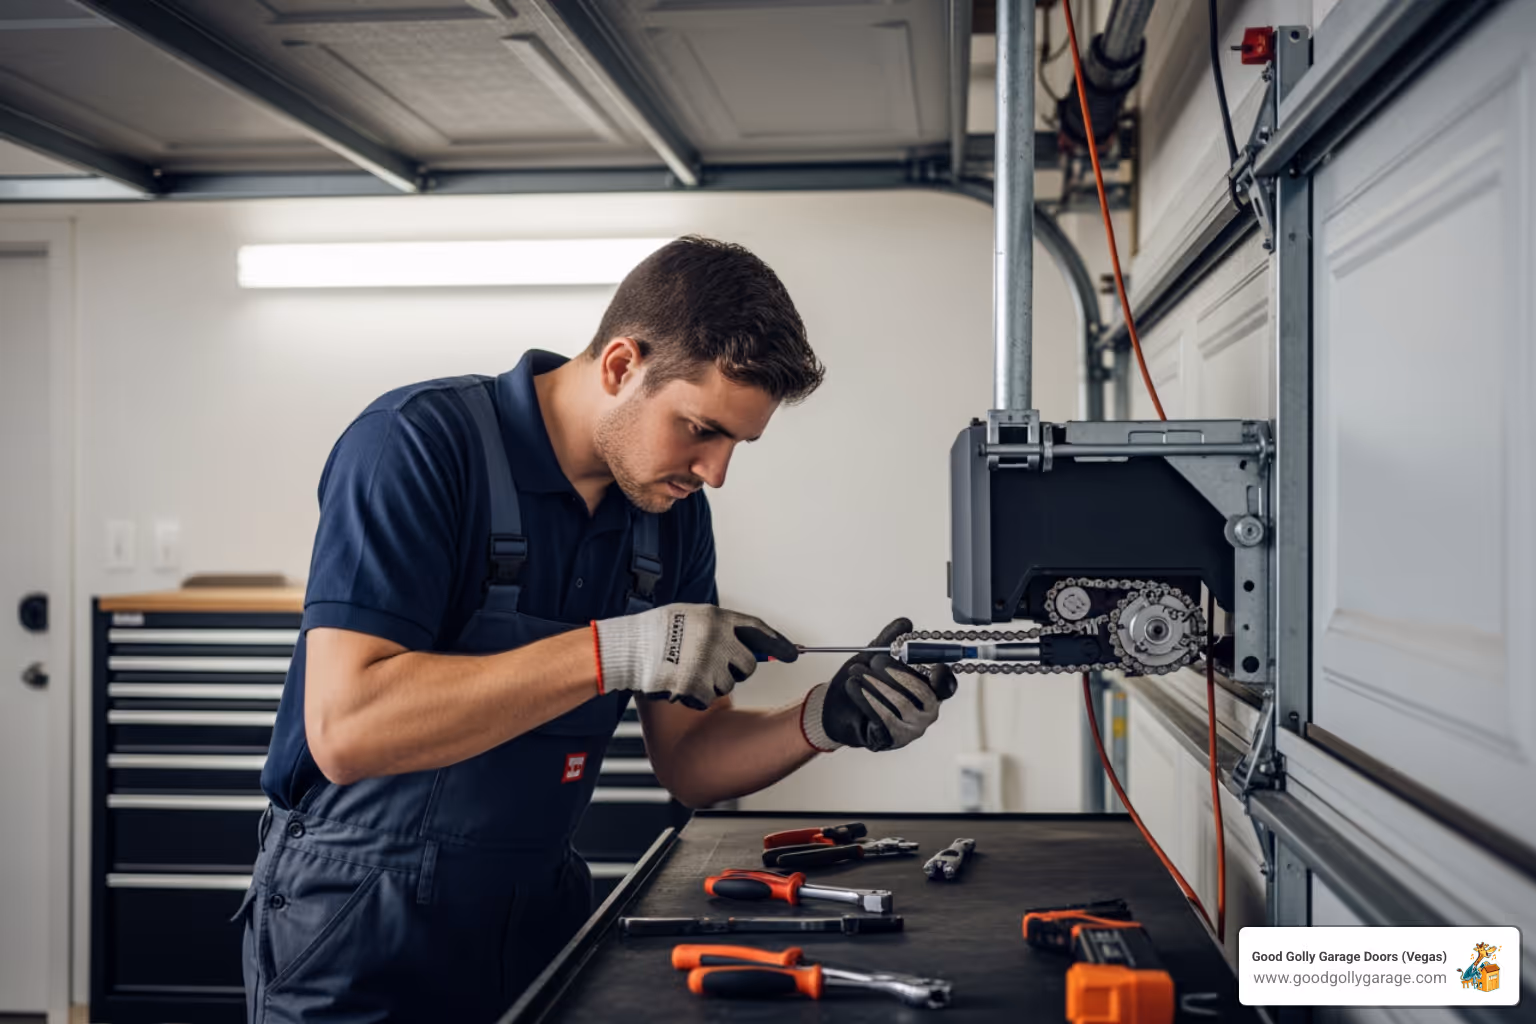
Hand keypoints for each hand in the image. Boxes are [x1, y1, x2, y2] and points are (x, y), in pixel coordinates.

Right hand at [593, 603, 796, 710]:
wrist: (627, 647)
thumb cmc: (656, 631)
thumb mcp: (692, 616)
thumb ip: (720, 627)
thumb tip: (752, 643)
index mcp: (717, 617)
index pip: (758, 629)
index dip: (777, 643)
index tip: (793, 653)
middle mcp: (718, 639)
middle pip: (748, 665)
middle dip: (737, 669)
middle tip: (714, 666)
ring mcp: (708, 663)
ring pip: (728, 685)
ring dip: (712, 683)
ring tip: (687, 669)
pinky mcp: (697, 686)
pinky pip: (709, 699)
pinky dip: (696, 697)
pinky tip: (679, 683)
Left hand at [799, 618, 957, 751]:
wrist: (834, 709)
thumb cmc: (861, 683)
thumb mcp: (873, 657)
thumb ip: (890, 641)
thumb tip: (905, 623)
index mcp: (928, 690)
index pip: (946, 685)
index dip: (942, 676)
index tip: (932, 665)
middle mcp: (925, 711)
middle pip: (923, 693)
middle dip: (898, 674)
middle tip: (876, 661)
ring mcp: (911, 728)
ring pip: (901, 705)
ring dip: (877, 684)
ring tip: (857, 671)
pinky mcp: (892, 739)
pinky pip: (883, 718)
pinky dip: (866, 699)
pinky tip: (853, 686)